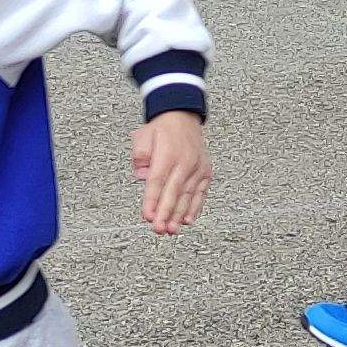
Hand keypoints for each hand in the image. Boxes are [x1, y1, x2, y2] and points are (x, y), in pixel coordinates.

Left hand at [130, 108, 210, 234]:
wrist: (183, 115)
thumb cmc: (162, 128)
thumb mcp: (142, 136)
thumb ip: (140, 157)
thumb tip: (142, 176)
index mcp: (168, 154)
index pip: (158, 182)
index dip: (153, 201)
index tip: (148, 216)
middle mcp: (185, 161)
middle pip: (173, 192)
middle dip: (166, 213)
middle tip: (159, 229)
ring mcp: (197, 167)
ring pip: (188, 195)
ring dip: (179, 215)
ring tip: (172, 230)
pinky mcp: (205, 171)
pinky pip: (201, 193)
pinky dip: (195, 207)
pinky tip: (188, 220)